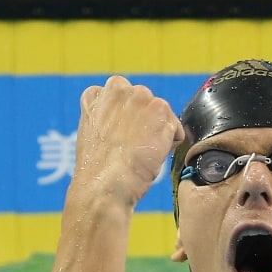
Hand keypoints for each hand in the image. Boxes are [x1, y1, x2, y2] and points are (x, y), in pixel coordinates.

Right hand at [70, 75, 184, 208]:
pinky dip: (170, 145)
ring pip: (163, 116)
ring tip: (141, 153)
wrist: (105, 183)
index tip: (122, 138)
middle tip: (134, 148)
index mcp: (97, 94)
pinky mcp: (160, 109)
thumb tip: (134, 123)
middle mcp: (118, 88)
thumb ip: (111, 118)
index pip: (123, 99)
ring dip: (159, 134)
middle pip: (146, 104)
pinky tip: (152, 156)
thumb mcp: (95, 134)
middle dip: (147, 123)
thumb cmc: (99, 169)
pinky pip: (177, 130)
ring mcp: (140, 97)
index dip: (128, 121)